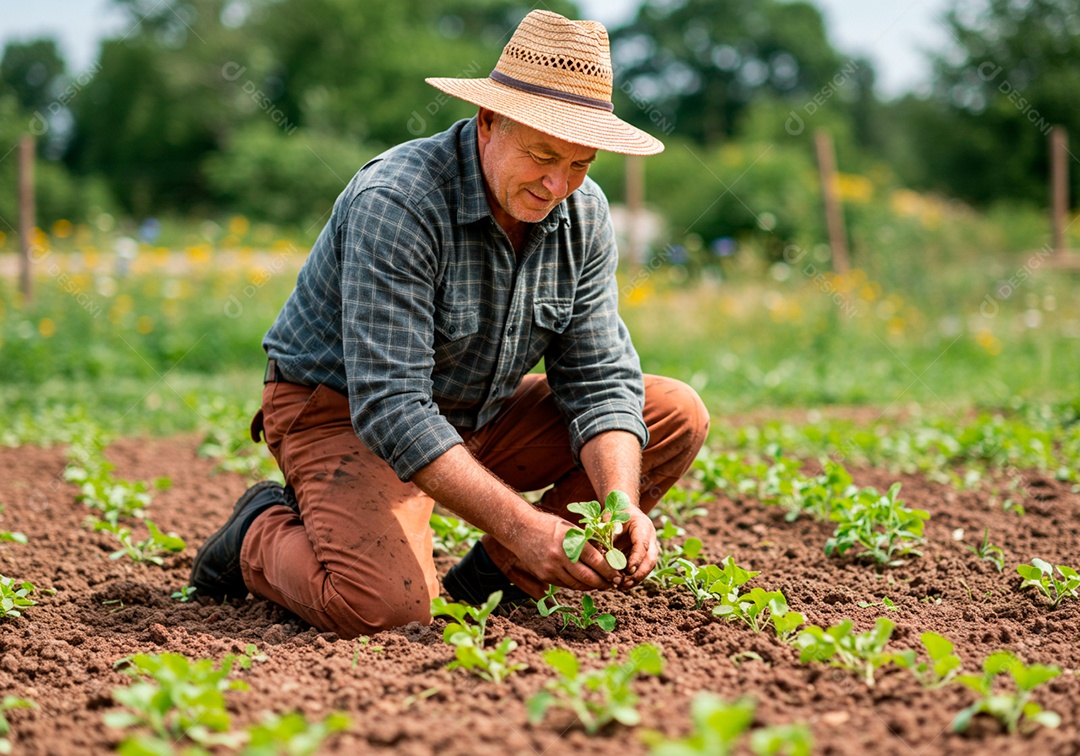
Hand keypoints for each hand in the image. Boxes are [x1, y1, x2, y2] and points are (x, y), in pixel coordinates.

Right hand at [506, 510, 625, 591]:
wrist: (520, 529)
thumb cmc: (549, 525)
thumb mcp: (570, 528)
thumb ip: (586, 541)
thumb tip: (607, 556)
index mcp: (570, 541)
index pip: (595, 560)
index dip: (609, 570)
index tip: (618, 575)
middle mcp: (560, 557)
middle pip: (588, 577)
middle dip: (604, 582)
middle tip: (614, 583)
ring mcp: (551, 568)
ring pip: (577, 584)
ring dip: (592, 586)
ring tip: (602, 584)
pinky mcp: (544, 575)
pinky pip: (565, 585)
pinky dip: (578, 585)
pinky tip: (585, 583)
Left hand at [614, 506, 658, 589]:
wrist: (624, 510)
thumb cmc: (615, 513)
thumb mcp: (609, 519)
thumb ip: (606, 534)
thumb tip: (600, 553)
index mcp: (642, 526)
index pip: (643, 544)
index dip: (636, 558)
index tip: (628, 569)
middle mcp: (649, 538)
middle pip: (651, 559)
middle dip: (640, 573)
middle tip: (626, 583)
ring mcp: (649, 547)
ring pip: (648, 566)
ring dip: (636, 578)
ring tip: (622, 586)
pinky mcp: (644, 555)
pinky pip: (641, 568)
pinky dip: (632, 577)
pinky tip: (621, 584)